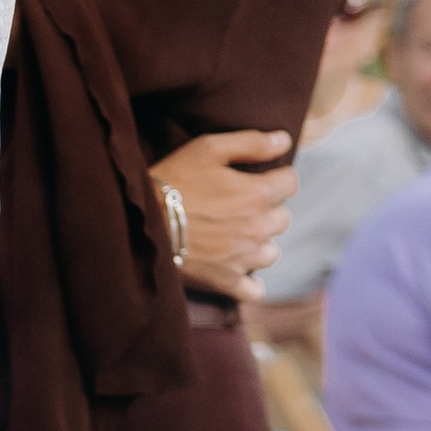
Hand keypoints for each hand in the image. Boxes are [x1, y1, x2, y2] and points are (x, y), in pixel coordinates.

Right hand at [154, 129, 293, 302]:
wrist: (139, 222)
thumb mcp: (208, 149)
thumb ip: (251, 142)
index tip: (257, 178)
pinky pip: (254, 290)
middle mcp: (258, 228)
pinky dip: (250, 282)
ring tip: (235, 236)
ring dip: (259, 243)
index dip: (276, 177)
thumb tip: (284, 140)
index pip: (291, 182)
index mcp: (258, 194)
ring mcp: (243, 258)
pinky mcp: (225, 281)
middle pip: (283, 218)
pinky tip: (237, 268)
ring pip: (271, 252)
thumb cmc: (173, 181)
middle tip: (239, 205)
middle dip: (267, 210)